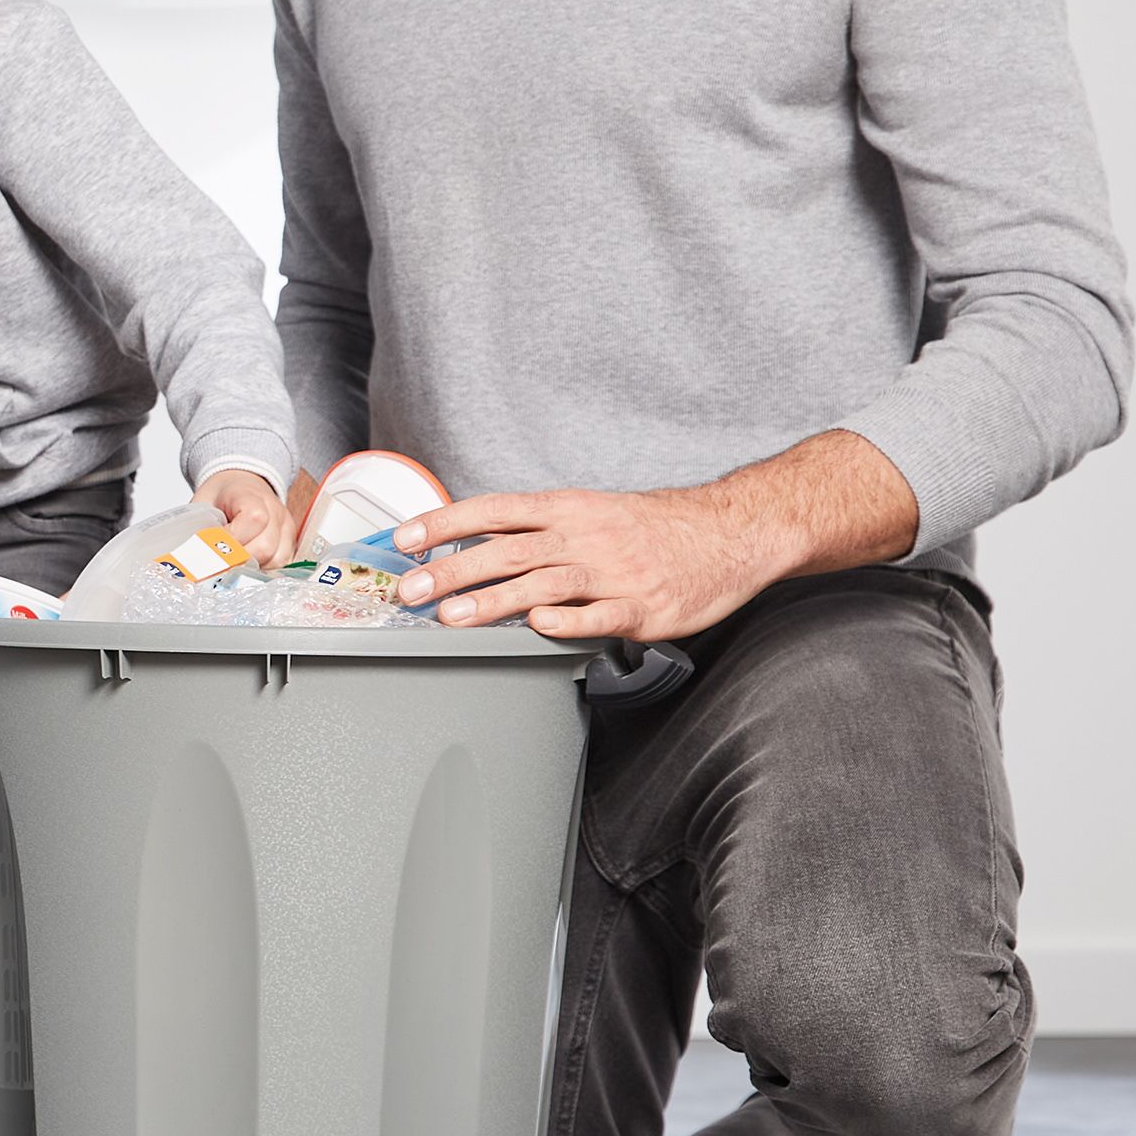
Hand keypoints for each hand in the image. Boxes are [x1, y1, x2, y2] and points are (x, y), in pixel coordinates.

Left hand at [200, 468, 300, 568]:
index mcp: (251, 495)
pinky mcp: (290, 541)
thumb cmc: (221, 497)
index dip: (232, 539)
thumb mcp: (203, 504)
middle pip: (265, 547)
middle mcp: (275, 510)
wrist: (239, 485)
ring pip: (276, 560)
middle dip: (239, 560)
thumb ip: (200, 527)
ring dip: (252, 567)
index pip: (253, 520)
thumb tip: (195, 556)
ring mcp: (286, 527)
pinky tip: (247, 564)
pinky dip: (263, 569)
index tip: (213, 546)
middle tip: (220, 561)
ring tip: (233, 562)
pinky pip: (281, 564)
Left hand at [393, 433, 915, 641]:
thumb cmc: (654, 526)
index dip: (445, 523)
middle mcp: (583, 537)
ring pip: (541, 584)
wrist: (730, 532)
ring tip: (450, 616)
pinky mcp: (640, 607)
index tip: (405, 537)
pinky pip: (597, 616)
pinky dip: (566, 621)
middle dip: (451, 569)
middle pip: (505, 550)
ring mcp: (611, 573)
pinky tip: (538, 626)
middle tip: (410, 588)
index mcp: (568, 509)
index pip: (493, 511)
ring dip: (491, 600)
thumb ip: (538, 528)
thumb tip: (476, 541)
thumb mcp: (592, 512)